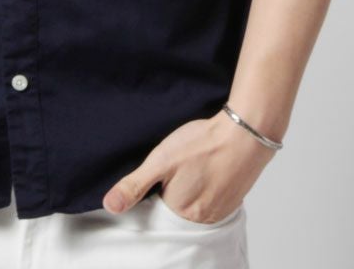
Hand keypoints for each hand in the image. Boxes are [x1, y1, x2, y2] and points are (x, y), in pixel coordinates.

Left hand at [101, 112, 277, 223]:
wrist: (244, 133)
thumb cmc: (203, 143)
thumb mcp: (161, 159)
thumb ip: (135, 185)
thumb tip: (109, 206)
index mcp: (179, 211)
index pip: (156, 211)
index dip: (154, 191)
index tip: (159, 174)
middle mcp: (201, 219)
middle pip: (176, 210)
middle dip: (173, 191)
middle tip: (179, 167)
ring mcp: (220, 212)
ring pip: (195, 206)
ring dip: (191, 190)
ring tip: (193, 167)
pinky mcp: (233, 202)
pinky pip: (212, 202)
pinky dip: (207, 190)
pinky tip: (207, 170)